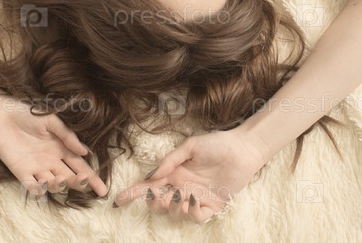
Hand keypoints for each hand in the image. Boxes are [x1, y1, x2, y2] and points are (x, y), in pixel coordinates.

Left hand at [0, 96, 107, 197]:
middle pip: (70, 178)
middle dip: (79, 183)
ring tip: (61, 178)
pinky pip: (32, 187)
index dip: (92, 178)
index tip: (103, 190)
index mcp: (61, 148)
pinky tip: (44, 183)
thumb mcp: (50, 120)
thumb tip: (86, 153)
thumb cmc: (25, 112)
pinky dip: (39, 190)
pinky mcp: (20, 171)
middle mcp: (51, 161)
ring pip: (53, 184)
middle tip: (82, 180)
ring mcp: (36, 167)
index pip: (80, 166)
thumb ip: (67, 136)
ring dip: (60, 185)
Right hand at [113, 127, 267, 222]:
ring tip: (182, 194)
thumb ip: (170, 160)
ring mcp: (196, 198)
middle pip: (159, 205)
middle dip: (155, 204)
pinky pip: (196, 217)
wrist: (242, 149)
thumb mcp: (190, 146)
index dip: (133, 194)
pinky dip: (191, 212)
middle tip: (159, 195)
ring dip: (174, 207)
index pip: (149, 186)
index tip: (118, 200)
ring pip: (175, 214)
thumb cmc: (216, 143)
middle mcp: (182, 188)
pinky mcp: (212, 206)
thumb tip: (153, 176)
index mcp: (174, 174)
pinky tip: (194, 198)